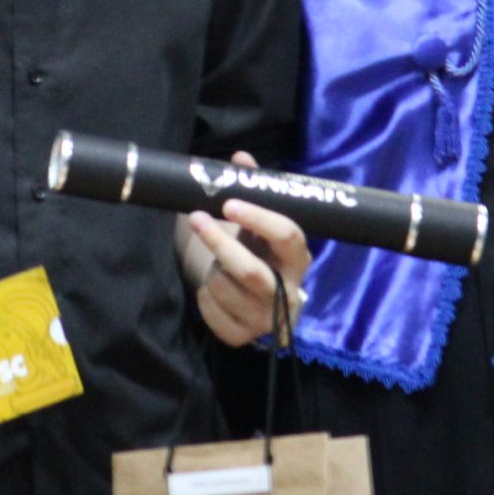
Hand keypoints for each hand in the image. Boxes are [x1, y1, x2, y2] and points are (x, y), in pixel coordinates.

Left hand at [189, 154, 313, 347]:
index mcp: (298, 259)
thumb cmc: (258, 250)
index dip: (258, 218)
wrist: (258, 298)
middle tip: (195, 218)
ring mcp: (267, 319)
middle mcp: (290, 293)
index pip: (287, 236)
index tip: (228, 202)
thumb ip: (252, 190)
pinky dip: (204, 296)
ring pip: (225, 288)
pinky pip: (212, 312)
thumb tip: (240, 158)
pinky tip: (213, 287)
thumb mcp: (258, 222)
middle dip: (220, 243)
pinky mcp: (243, 337)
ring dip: (211, 270)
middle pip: (252, 271)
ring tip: (214, 263)